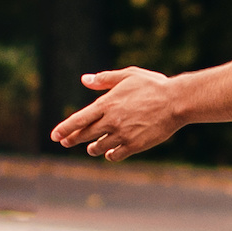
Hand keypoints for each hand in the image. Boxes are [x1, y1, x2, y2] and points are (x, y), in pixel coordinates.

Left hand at [51, 67, 181, 163]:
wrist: (176, 102)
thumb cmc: (153, 85)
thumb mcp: (128, 75)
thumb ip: (104, 79)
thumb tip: (84, 80)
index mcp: (107, 103)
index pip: (79, 119)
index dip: (65, 128)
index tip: (55, 136)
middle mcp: (111, 121)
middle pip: (85, 134)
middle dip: (73, 139)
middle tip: (65, 142)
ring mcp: (122, 135)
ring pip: (99, 146)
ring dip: (92, 148)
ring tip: (91, 148)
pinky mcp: (135, 145)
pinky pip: (116, 155)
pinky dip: (110, 155)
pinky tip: (109, 153)